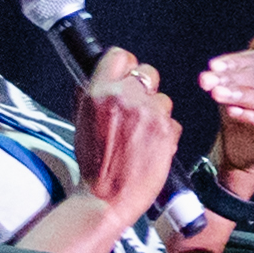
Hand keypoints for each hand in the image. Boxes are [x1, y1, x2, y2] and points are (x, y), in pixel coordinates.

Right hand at [44, 47, 176, 252]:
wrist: (107, 197)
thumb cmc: (94, 165)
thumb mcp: (81, 121)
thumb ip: (94, 95)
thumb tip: (103, 76)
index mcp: (98, 93)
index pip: (119, 55)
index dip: (125, 65)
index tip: (126, 75)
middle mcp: (124, 98)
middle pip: (147, 72)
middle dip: (144, 89)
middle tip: (136, 109)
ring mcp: (148, 113)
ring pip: (162, 99)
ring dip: (155, 113)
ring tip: (140, 136)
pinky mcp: (167, 130)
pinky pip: (172, 121)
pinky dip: (165, 133)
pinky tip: (150, 147)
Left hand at [196, 33, 253, 183]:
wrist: (247, 144)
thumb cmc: (246, 104)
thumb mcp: (246, 78)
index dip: (236, 62)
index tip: (212, 66)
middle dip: (233, 78)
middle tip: (208, 81)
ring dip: (238, 96)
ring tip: (216, 94)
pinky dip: (248, 115)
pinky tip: (231, 112)